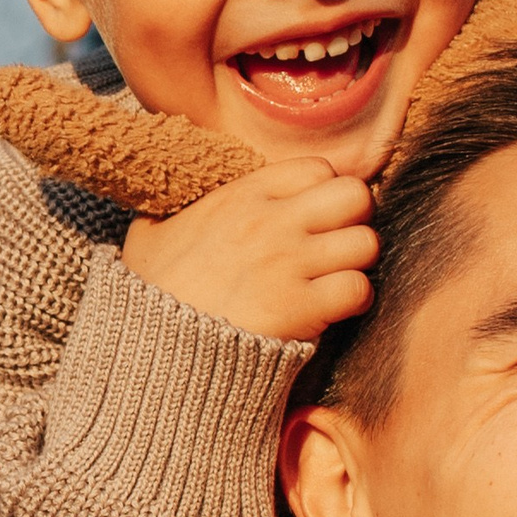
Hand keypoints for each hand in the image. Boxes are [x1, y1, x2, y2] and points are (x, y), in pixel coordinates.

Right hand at [121, 157, 375, 342]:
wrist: (150, 348)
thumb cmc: (150, 291)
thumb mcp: (150, 232)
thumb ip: (174, 205)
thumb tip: (174, 192)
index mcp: (242, 196)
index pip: (317, 168)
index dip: (323, 192)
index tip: (312, 217)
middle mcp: (272, 222)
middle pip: (355, 196)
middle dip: (354, 219)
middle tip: (336, 244)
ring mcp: (289, 263)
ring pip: (366, 242)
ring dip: (358, 262)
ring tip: (337, 277)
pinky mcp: (301, 307)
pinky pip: (358, 288)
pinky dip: (356, 299)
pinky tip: (335, 308)